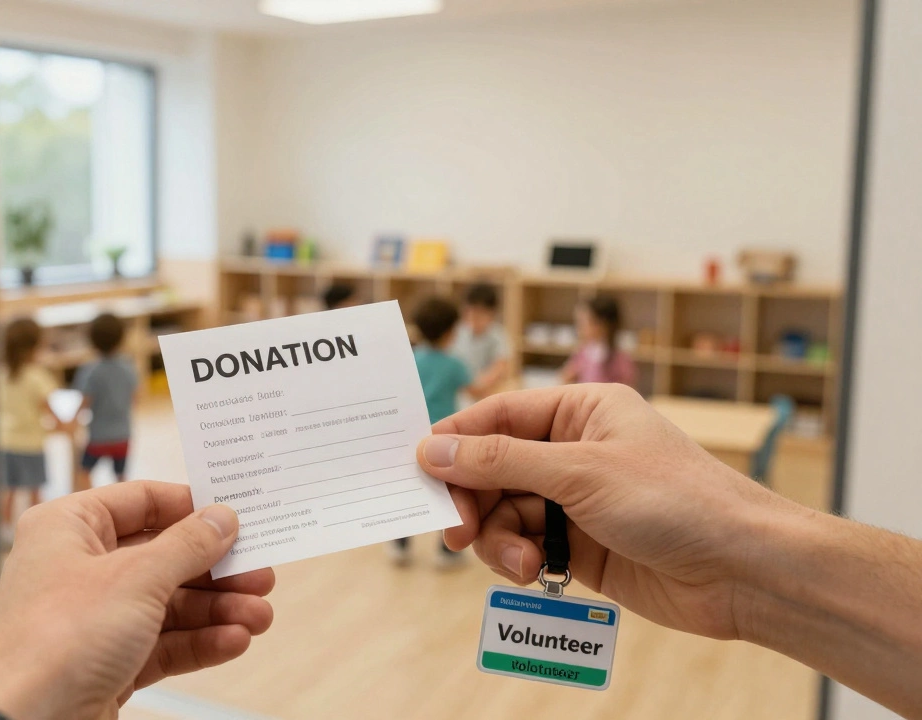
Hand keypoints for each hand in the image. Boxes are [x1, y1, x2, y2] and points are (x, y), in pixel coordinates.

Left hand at [0, 482, 274, 719]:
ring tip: (259, 615)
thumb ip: (187, 546)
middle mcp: (78, 568)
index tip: (235, 514)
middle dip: (216, 569)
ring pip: (169, 603)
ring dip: (217, 609)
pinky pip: (163, 642)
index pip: (140, 500)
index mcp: (68, 528)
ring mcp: (93, 618)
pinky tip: (234, 640)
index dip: (190, 507)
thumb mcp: (135, 580)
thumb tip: (220, 519)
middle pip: (163, 556)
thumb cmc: (55, 642)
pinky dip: (200, 641)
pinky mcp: (107, 662)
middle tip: (260, 572)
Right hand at [418, 384, 793, 640]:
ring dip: (498, 538)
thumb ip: (500, 460)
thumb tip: (433, 449)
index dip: (456, 441)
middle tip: (455, 531)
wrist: (743, 571)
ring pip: (505, 513)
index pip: (499, 416)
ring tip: (517, 562)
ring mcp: (577, 500)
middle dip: (473, 500)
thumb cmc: (678, 502)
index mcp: (581, 411)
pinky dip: (519, 560)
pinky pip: (526, 546)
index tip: (418, 469)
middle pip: (494, 468)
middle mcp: (575, 451)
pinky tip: (534, 572)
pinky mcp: (582, 547)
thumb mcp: (580, 471)